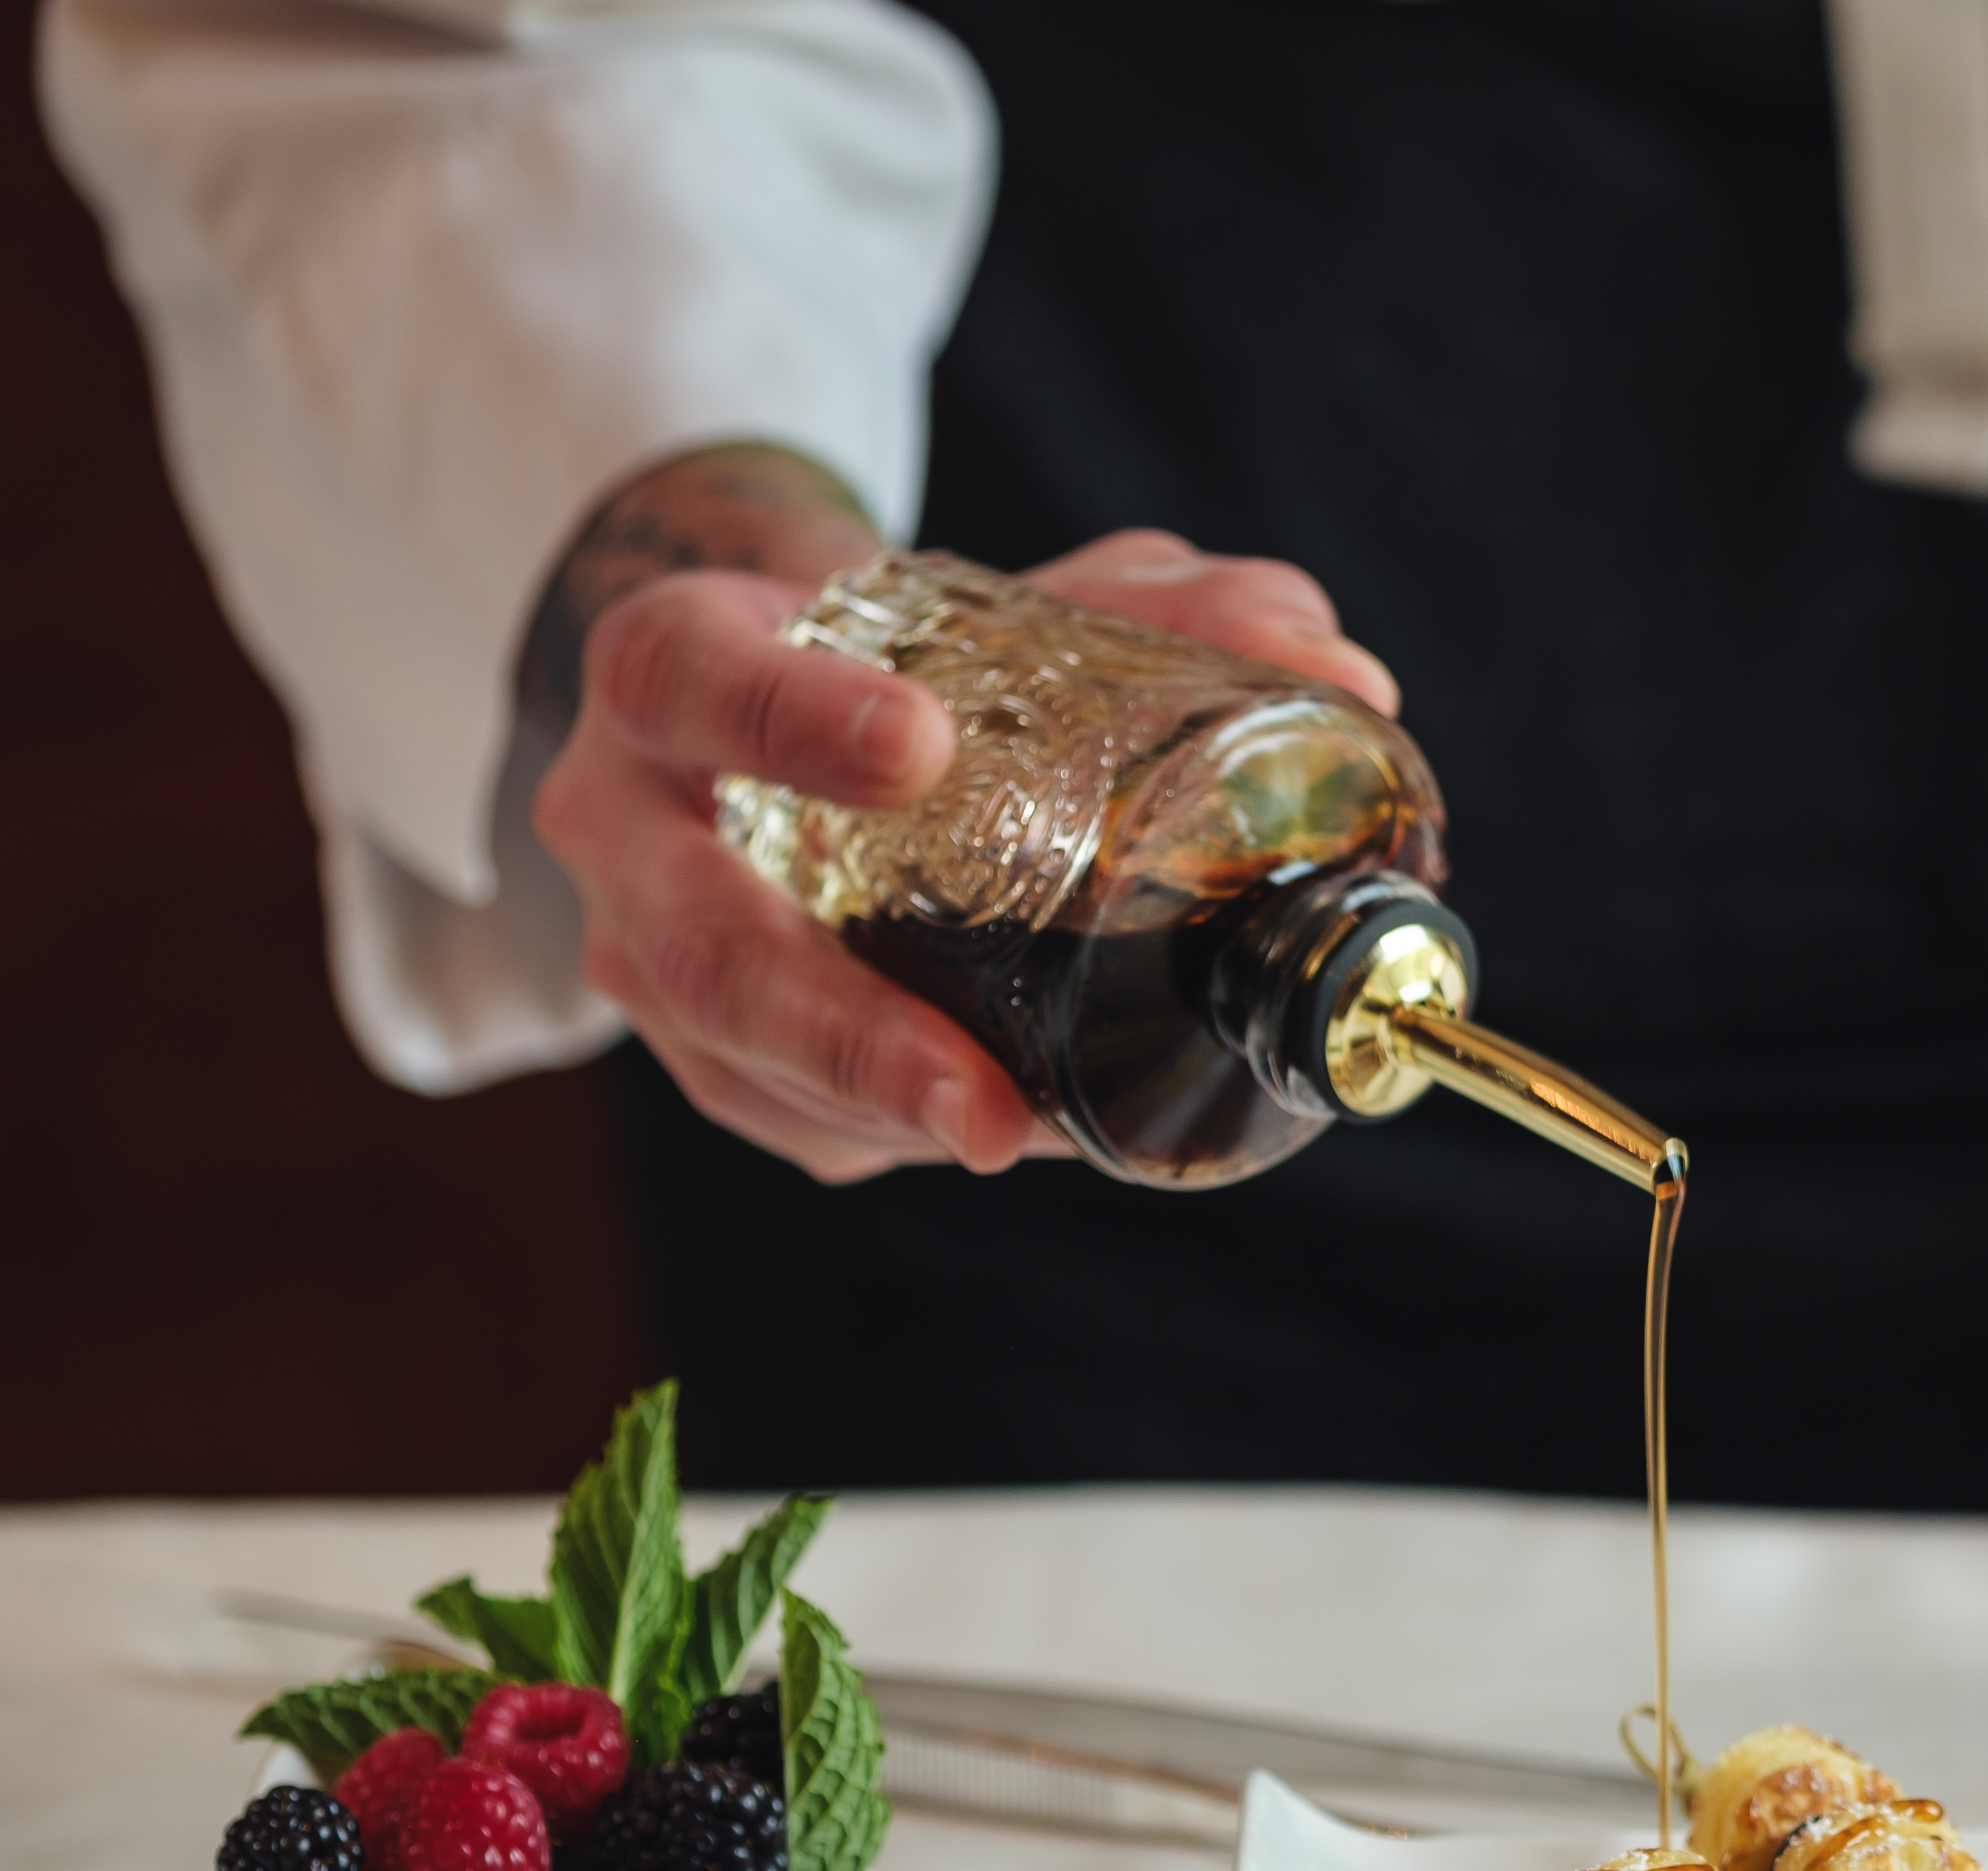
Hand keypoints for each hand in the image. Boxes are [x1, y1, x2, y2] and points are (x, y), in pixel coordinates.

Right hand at [525, 447, 1401, 1181]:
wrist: (787, 712)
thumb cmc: (912, 654)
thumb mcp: (1023, 601)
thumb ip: (1177, 616)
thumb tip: (1341, 677)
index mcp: (674, 671)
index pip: (695, 678)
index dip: (791, 717)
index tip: (919, 745)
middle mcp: (630, 822)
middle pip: (702, 947)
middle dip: (845, 1033)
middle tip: (982, 1098)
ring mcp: (653, 956)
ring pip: (745, 1062)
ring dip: (887, 1111)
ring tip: (1022, 1135)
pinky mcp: (716, 1053)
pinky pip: (794, 1116)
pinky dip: (900, 1130)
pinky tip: (1012, 1133)